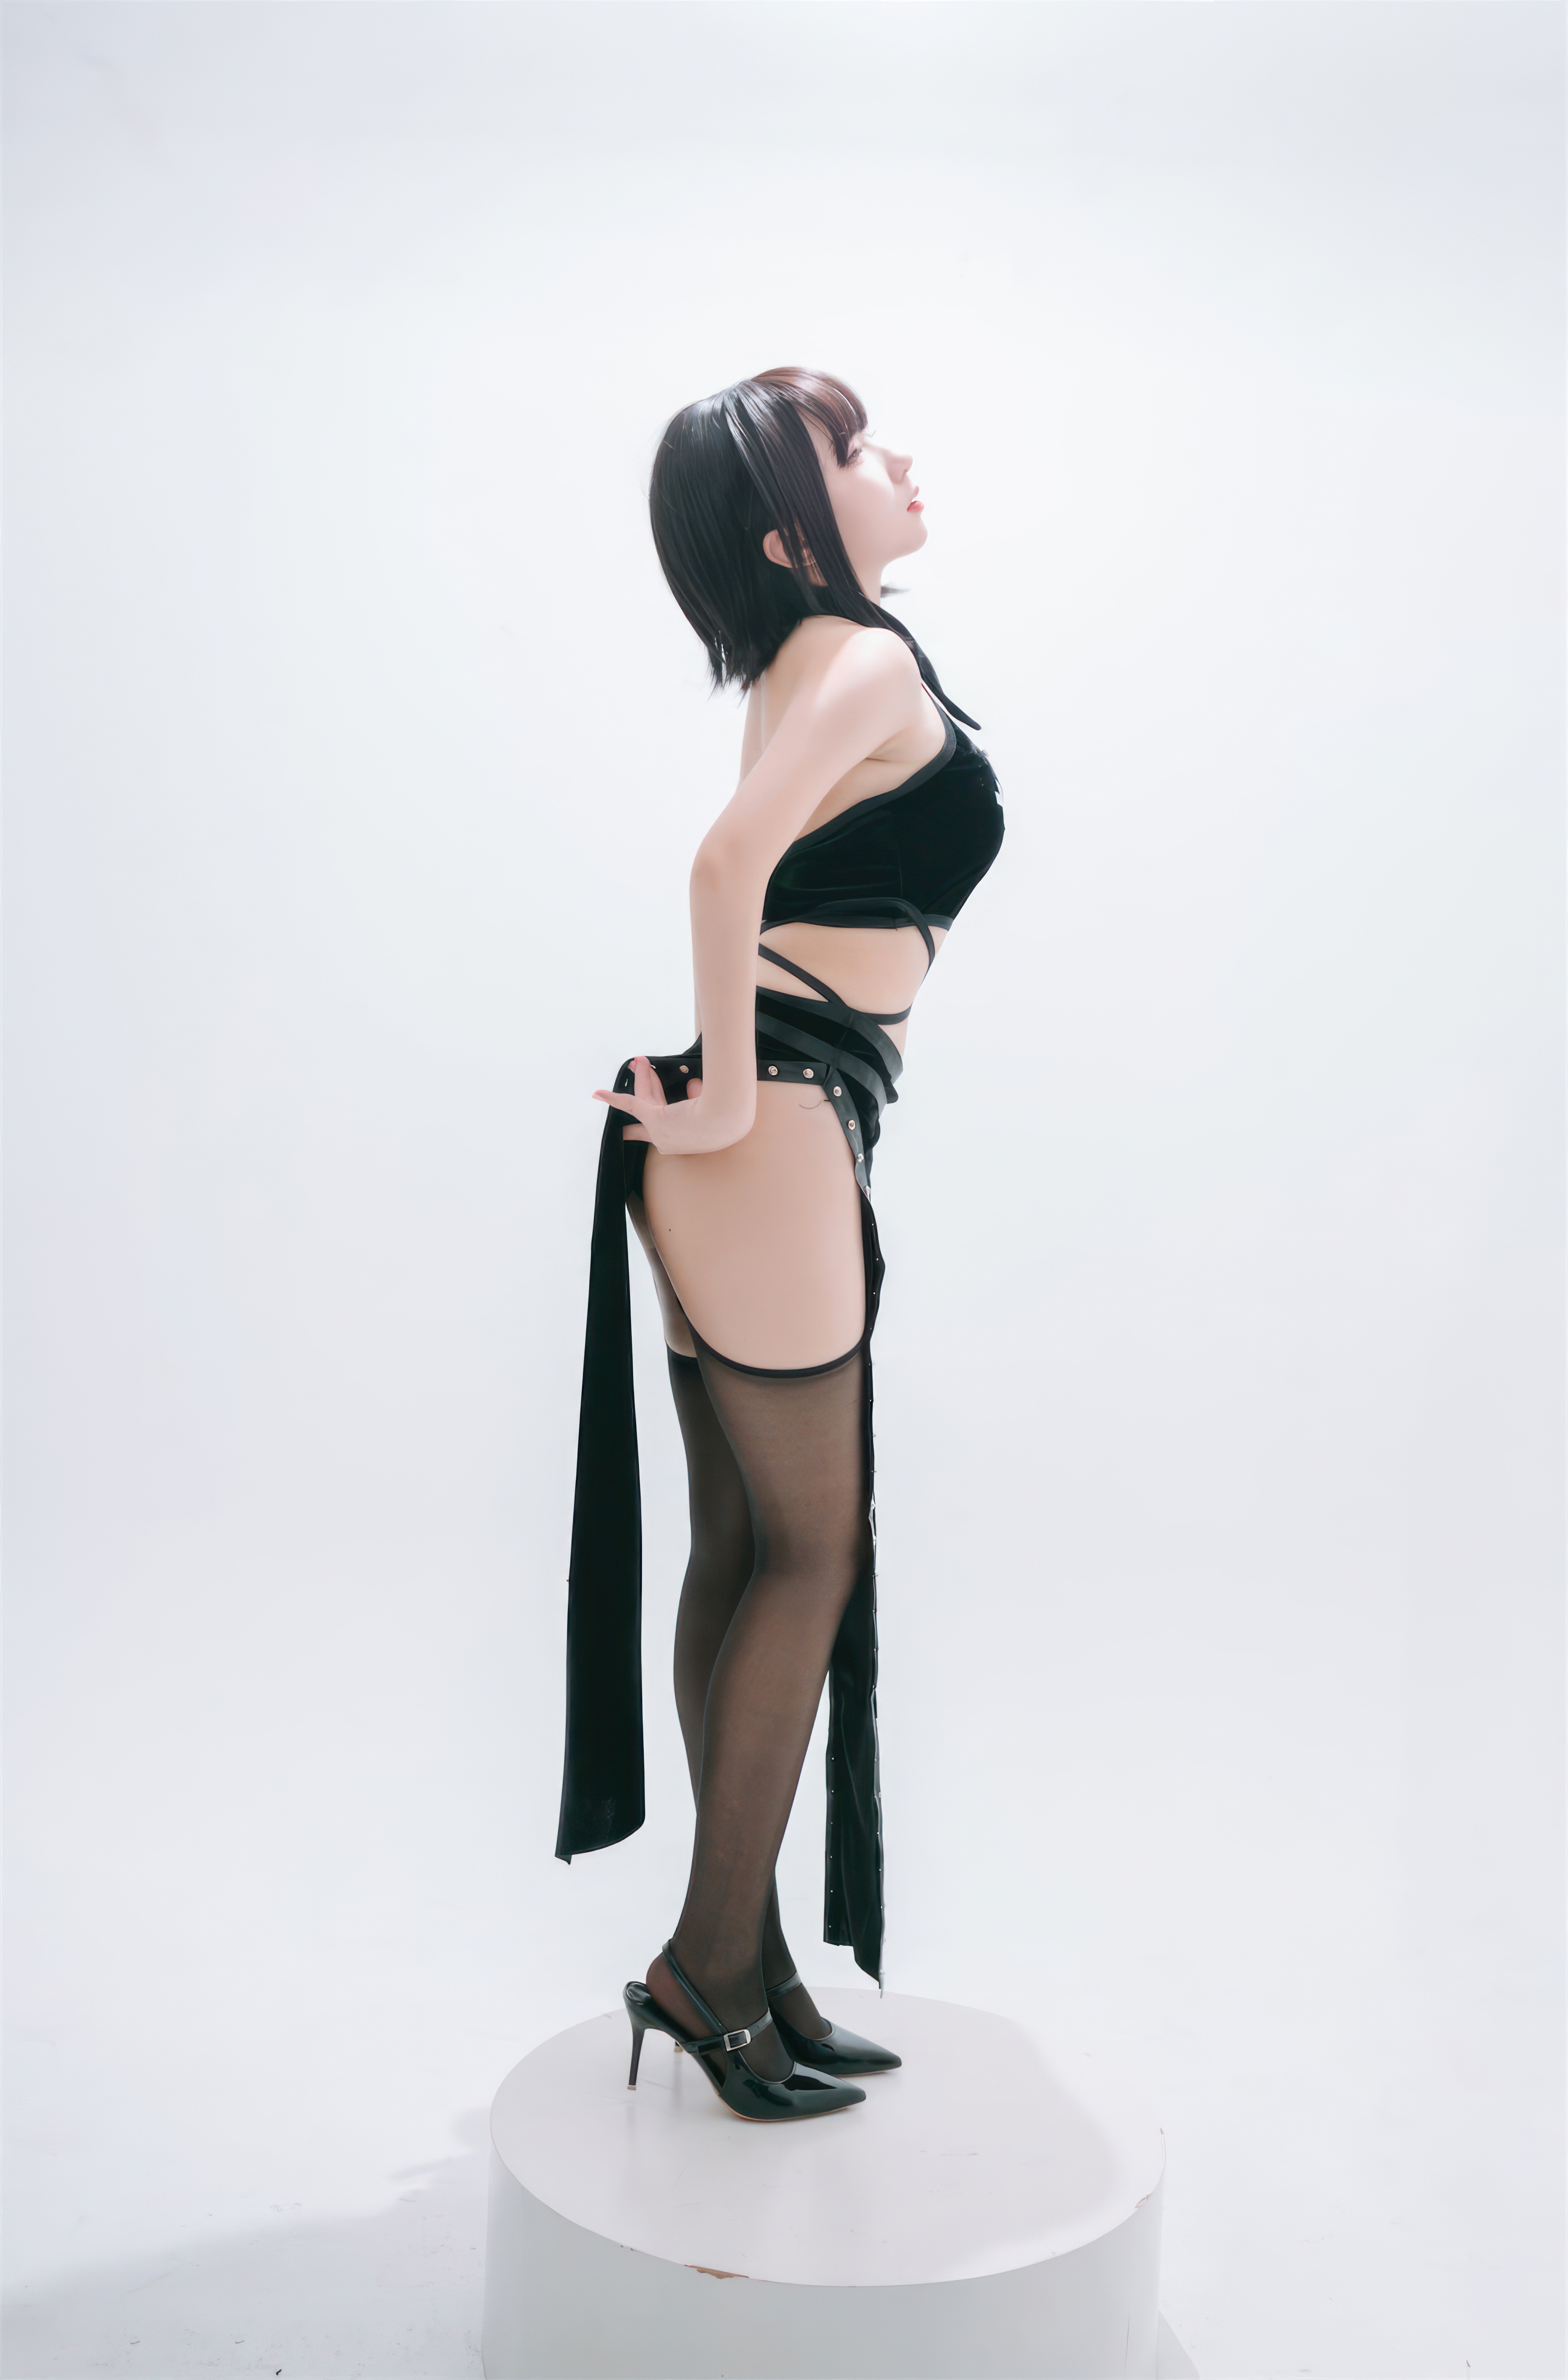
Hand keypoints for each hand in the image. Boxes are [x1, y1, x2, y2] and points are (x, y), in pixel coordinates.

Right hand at [594, 1057, 747, 1154]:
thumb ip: (698, 1094)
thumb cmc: (728, 1113)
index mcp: (686, 1138)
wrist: (727, 1119)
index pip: (669, 1120)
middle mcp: (669, 1140)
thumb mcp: (712, 1102)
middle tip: (642, 1066)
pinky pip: (630, 1106)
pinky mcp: (655, 1120)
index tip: (663, 1112)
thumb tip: (692, 1083)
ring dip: (642, 1079)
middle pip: (654, 1106)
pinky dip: (613, 1099)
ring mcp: (660, 1132)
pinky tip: (598, 1094)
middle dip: (648, 1085)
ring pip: (645, 1100)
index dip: (664, 1108)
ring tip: (639, 1061)